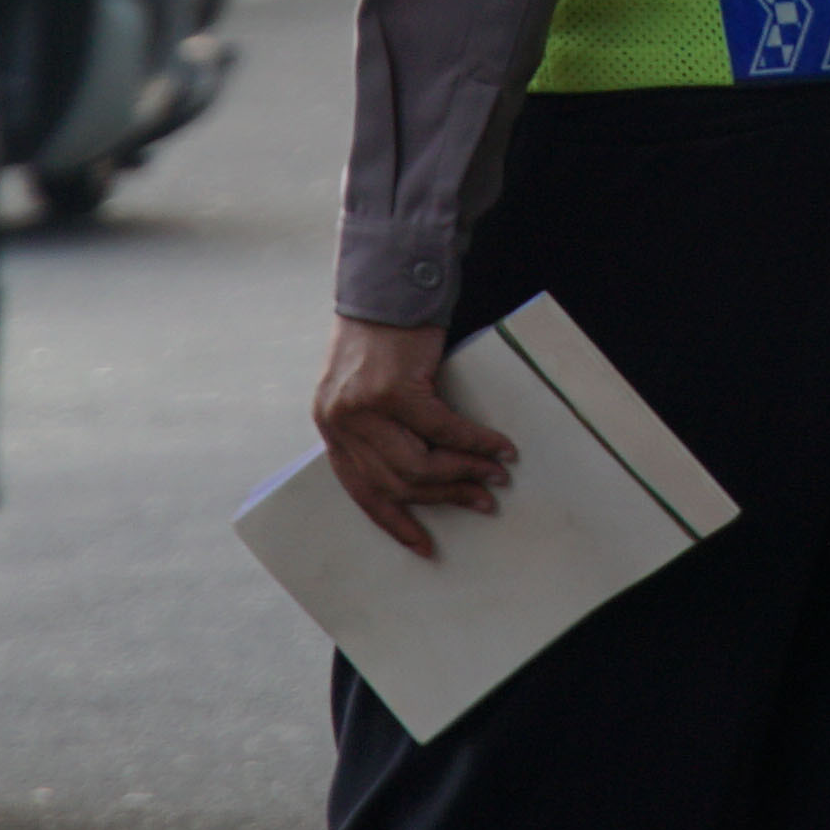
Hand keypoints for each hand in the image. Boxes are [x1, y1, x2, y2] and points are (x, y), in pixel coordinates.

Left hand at [315, 315, 510, 556]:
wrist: (386, 284)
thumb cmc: (382, 334)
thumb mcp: (365, 387)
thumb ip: (379, 428)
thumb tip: (423, 476)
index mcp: (330, 425)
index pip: (360, 490)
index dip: (395, 521)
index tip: (425, 546)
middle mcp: (339, 421)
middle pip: (396, 482)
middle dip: (445, 496)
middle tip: (483, 501)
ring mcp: (363, 407)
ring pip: (419, 464)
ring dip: (464, 473)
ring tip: (495, 476)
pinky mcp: (393, 390)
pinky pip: (442, 430)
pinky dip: (476, 441)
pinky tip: (500, 447)